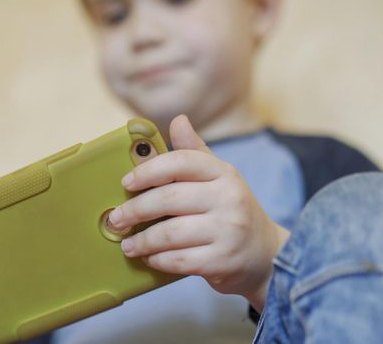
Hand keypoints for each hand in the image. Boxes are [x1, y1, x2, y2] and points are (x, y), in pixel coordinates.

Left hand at [106, 115, 289, 310]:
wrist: (265, 254)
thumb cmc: (231, 210)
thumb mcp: (219, 178)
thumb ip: (194, 152)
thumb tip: (177, 120)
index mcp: (224, 173)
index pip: (181, 162)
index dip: (148, 170)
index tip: (126, 183)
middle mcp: (229, 199)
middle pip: (169, 199)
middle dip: (135, 209)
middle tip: (116, 219)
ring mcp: (228, 231)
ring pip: (170, 233)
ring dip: (142, 241)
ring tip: (127, 244)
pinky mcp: (222, 261)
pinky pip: (178, 260)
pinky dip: (157, 260)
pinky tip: (149, 257)